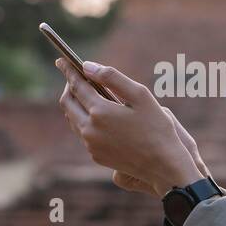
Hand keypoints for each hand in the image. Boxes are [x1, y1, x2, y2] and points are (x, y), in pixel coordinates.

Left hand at [55, 58, 207, 195]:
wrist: (163, 165)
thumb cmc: (156, 127)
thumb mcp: (140, 95)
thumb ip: (112, 77)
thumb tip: (88, 66)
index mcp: (100, 111)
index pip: (76, 85)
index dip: (68, 70)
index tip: (62, 60)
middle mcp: (89, 129)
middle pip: (67, 102)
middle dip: (69, 86)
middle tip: (76, 77)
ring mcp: (91, 145)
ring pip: (72, 119)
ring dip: (75, 104)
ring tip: (86, 94)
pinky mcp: (95, 155)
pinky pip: (83, 134)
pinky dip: (84, 120)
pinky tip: (97, 116)